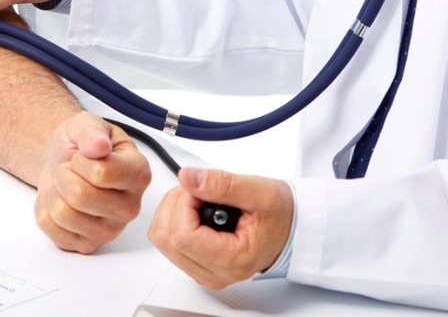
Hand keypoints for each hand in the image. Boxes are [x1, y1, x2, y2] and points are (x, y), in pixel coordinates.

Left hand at [34, 112, 151, 253]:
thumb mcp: (85, 124)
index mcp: (138, 174)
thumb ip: (92, 130)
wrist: (62, 161)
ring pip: (62, 214)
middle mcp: (130, 207)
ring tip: (66, 185)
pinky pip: (49, 227)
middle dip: (64, 175)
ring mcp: (110, 230)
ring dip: (54, 192)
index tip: (83, 155)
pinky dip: (45, 209)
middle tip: (71, 170)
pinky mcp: (87, 244)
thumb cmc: (80, 145)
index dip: (80, 160)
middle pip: (79, 196)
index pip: (100, 173)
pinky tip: (60, 201)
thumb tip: (99, 145)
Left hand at [148, 168, 292, 288]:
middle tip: (201, 192)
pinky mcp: (194, 264)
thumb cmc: (281, 215)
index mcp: (232, 260)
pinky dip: (172, 218)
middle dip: (176, 204)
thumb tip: (188, 177)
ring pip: (160, 238)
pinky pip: (165, 240)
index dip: (184, 204)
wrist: (290, 228)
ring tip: (200, 200)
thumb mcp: (260, 192)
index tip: (201, 190)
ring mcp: (201, 271)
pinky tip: (194, 210)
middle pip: (165, 238)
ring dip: (172, 210)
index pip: (182, 236)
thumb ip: (223, 184)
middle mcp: (213, 273)